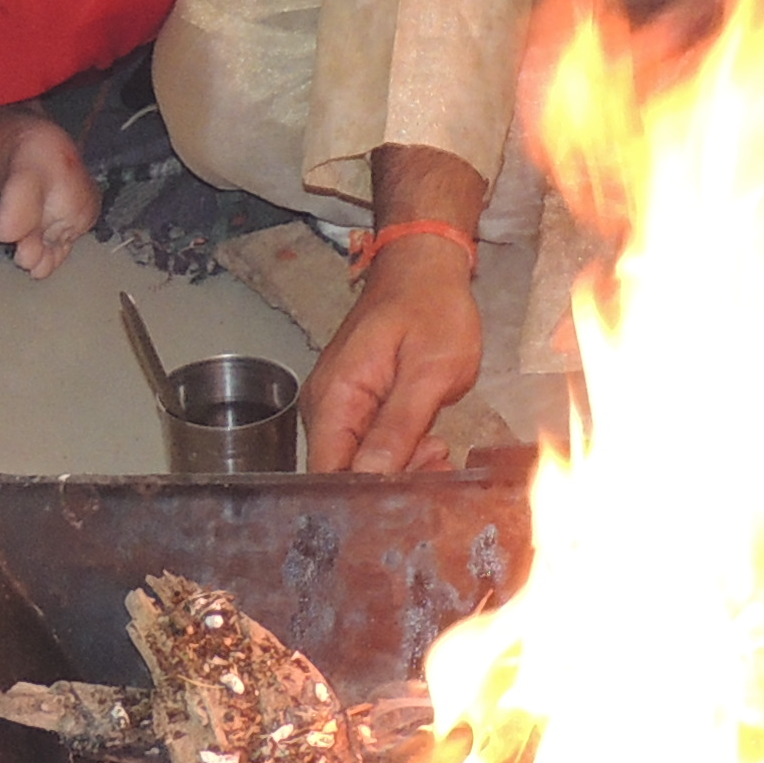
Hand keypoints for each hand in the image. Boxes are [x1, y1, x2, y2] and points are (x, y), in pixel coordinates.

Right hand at [309, 241, 482, 474]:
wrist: (424, 267)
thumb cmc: (431, 307)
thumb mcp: (430, 370)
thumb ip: (399, 426)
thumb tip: (373, 475)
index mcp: (335, 397)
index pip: (329, 473)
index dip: (367, 495)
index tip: (413, 491)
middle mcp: (325, 406)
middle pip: (341, 472)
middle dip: (390, 481)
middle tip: (438, 465)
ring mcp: (337, 404)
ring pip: (356, 461)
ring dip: (399, 466)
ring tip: (438, 447)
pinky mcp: (353, 403)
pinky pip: (365, 443)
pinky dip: (398, 450)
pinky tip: (426, 438)